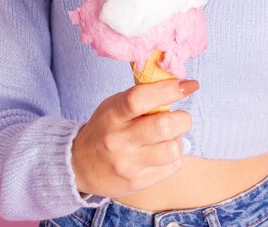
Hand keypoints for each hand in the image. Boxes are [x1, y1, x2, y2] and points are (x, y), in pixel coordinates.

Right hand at [71, 78, 198, 197]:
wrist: (79, 166)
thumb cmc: (104, 129)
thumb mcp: (113, 107)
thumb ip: (140, 97)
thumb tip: (176, 84)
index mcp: (113, 115)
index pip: (140, 98)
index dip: (169, 89)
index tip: (189, 85)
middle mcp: (118, 140)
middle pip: (164, 126)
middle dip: (182, 119)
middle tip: (180, 118)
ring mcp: (128, 164)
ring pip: (172, 149)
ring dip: (179, 140)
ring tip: (170, 138)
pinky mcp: (137, 183)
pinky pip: (172, 167)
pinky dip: (174, 157)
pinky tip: (162, 153)